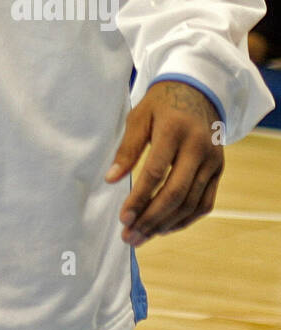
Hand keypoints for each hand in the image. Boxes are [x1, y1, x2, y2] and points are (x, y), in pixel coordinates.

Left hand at [105, 80, 222, 243]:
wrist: (197, 92)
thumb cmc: (160, 105)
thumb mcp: (138, 117)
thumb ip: (127, 149)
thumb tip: (111, 180)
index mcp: (174, 130)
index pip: (155, 173)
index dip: (139, 198)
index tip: (123, 218)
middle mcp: (199, 147)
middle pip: (176, 193)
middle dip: (151, 219)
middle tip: (130, 236)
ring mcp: (213, 161)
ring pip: (191, 203)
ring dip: (166, 224)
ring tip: (142, 236)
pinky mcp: (219, 170)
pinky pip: (204, 203)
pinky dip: (185, 220)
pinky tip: (164, 228)